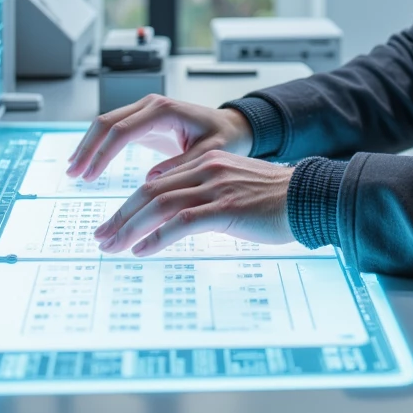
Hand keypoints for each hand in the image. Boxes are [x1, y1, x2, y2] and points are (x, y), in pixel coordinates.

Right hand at [65, 95, 252, 182]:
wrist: (232, 126)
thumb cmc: (225, 137)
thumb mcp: (210, 153)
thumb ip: (183, 164)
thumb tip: (152, 180)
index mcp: (164, 111)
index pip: (122, 130)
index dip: (102, 154)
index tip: (89, 176)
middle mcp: (151, 105)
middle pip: (107, 122)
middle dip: (87, 148)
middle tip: (73, 173)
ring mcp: (145, 111)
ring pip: (106, 124)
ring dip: (88, 146)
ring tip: (74, 170)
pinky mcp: (144, 121)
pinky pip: (114, 130)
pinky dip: (98, 145)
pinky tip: (88, 162)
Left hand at [93, 151, 294, 256]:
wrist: (311, 197)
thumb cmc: (277, 201)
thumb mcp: (235, 190)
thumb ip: (207, 198)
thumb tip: (180, 218)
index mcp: (207, 163)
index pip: (156, 182)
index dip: (129, 205)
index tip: (114, 225)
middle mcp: (207, 170)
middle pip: (150, 191)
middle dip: (121, 217)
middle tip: (102, 237)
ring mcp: (216, 187)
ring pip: (160, 204)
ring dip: (131, 227)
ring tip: (114, 246)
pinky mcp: (226, 207)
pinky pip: (182, 221)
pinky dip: (158, 237)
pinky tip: (143, 250)